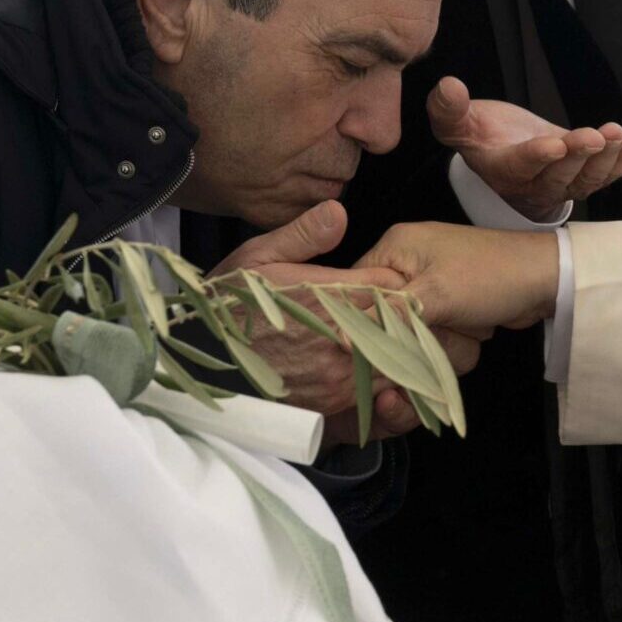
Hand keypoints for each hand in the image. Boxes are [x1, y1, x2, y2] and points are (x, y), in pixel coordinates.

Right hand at [211, 201, 421, 440]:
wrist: (196, 365)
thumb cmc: (224, 306)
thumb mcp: (256, 258)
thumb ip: (303, 235)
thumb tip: (339, 212)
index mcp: (328, 297)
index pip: (393, 289)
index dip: (404, 287)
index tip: (407, 285)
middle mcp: (340, 341)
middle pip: (405, 331)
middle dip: (416, 324)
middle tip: (425, 318)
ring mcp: (338, 380)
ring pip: (399, 367)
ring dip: (408, 357)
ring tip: (411, 348)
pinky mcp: (330, 410)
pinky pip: (379, 401)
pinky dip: (390, 390)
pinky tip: (389, 380)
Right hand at [357, 221, 562, 335]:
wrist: (546, 280)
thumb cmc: (492, 276)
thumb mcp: (435, 296)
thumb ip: (389, 315)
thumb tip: (343, 339)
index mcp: (395, 246)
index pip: (355, 290)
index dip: (364, 319)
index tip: (378, 341)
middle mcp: (407, 260)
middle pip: (385, 314)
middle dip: (413, 330)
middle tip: (441, 325)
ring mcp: (429, 281)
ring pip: (411, 329)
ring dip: (438, 337)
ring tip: (464, 323)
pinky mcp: (448, 300)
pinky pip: (433, 331)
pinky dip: (452, 337)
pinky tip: (472, 329)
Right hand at [428, 76, 621, 218]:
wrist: (501, 151)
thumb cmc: (481, 135)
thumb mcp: (458, 123)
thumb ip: (449, 110)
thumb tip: (448, 86)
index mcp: (501, 171)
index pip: (520, 167)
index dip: (537, 157)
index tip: (554, 143)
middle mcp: (533, 184)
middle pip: (559, 177)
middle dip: (579, 157)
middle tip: (595, 136)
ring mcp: (561, 183)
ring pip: (586, 179)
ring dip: (607, 158)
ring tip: (620, 134)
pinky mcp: (581, 175)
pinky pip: (604, 176)